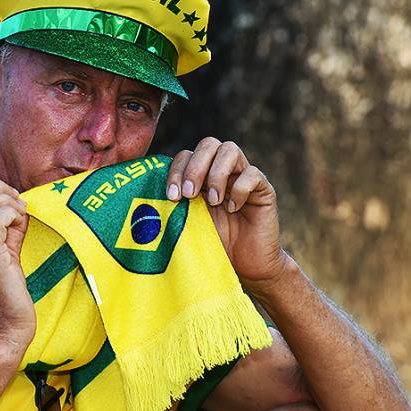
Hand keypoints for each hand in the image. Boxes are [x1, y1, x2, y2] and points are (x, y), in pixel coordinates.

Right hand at [0, 180, 33, 356]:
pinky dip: (11, 214)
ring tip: (20, 214)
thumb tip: (19, 208)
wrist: (1, 335)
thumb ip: (8, 232)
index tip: (13, 203)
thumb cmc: (5, 299)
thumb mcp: (3, 257)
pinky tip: (21, 224)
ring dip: (4, 200)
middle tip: (17, 201)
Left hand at [166, 138, 289, 289]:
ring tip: (214, 200)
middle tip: (190, 194)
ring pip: (230, 149)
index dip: (177, 170)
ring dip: (216, 174)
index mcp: (201, 176)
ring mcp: (243, 177)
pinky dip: (240, 189)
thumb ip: (174, 206)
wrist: (246, 267)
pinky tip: (234, 208)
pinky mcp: (263, 189)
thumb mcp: (188, 224)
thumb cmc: (214, 245)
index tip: (172, 196)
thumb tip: (147, 198)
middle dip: (195, 167)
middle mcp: (222, 171)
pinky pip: (253, 174)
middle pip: (208, 144)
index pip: (186, 155)